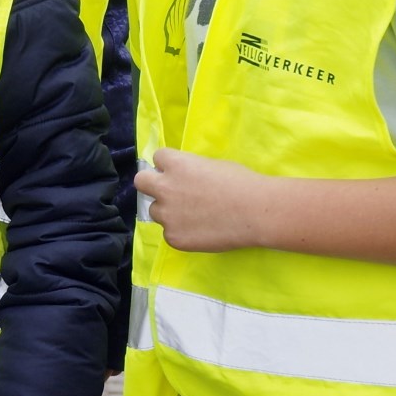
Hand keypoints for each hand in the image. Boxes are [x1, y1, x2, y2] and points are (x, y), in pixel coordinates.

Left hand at [134, 146, 270, 253]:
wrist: (255, 212)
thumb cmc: (240, 183)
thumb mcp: (211, 165)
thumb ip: (189, 170)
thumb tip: (183, 178)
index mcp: (175, 164)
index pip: (157, 158)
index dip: (169, 165)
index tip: (179, 172)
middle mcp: (164, 188)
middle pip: (141, 182)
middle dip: (152, 184)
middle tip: (169, 192)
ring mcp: (167, 215)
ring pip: (155, 211)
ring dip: (168, 211)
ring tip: (193, 216)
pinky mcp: (173, 237)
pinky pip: (169, 232)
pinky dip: (181, 232)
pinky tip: (201, 231)